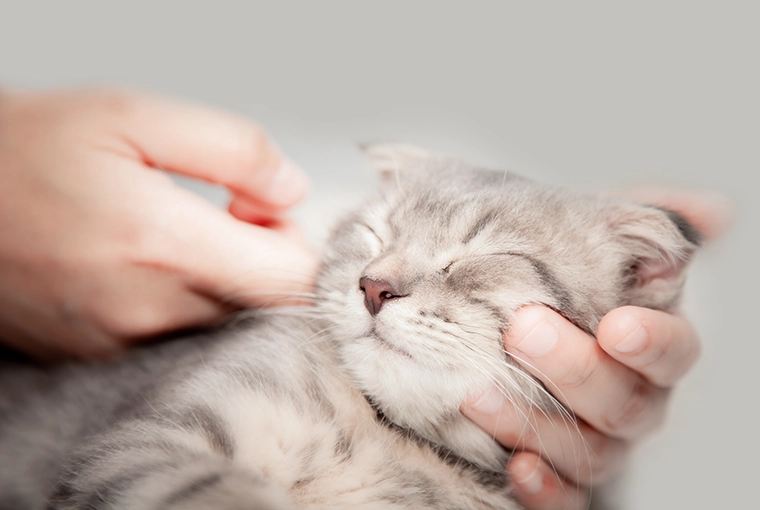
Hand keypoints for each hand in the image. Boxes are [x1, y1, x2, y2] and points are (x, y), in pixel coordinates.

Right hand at [0, 88, 317, 359]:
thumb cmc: (23, 148)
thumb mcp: (131, 113)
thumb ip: (231, 148)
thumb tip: (290, 189)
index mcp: (161, 243)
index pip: (290, 277)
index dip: (294, 239)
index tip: (261, 211)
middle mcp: (147, 308)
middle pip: (262, 305)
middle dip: (260, 258)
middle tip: (220, 214)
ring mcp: (121, 341)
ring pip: (222, 323)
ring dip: (222, 280)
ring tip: (172, 234)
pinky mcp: (100, 355)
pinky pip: (176, 336)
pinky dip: (182, 302)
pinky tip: (143, 264)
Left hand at [461, 190, 732, 508]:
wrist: (509, 333)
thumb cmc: (555, 285)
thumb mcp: (588, 243)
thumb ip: (640, 223)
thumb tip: (710, 212)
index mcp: (646, 346)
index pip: (671, 349)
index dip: (653, 341)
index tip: (618, 325)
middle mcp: (631, 399)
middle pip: (625, 401)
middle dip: (575, 370)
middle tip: (522, 331)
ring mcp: (599, 442)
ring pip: (591, 452)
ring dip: (538, 427)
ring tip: (480, 395)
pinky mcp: (563, 475)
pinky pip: (566, 496)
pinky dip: (545, 487)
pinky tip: (515, 468)